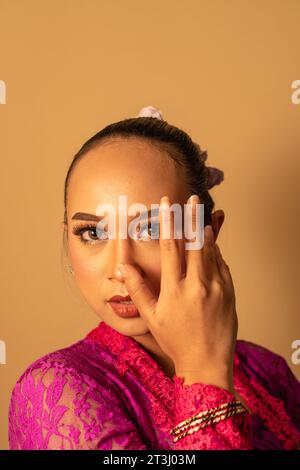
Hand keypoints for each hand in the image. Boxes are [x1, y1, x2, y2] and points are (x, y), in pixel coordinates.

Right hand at [117, 194, 237, 391]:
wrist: (207, 361)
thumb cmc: (176, 340)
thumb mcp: (151, 317)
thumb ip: (138, 289)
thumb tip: (123, 266)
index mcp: (175, 289)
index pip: (171, 247)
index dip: (169, 222)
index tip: (167, 204)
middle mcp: (197, 284)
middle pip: (195, 242)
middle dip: (193, 217)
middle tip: (193, 198)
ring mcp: (216, 288)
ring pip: (212, 251)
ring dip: (208, 230)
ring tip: (205, 213)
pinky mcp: (229, 292)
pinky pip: (222, 265)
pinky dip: (217, 252)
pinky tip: (212, 243)